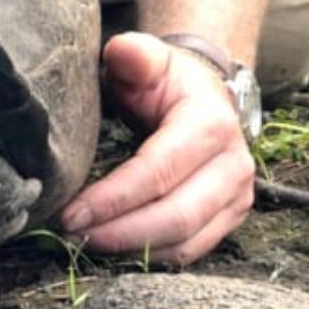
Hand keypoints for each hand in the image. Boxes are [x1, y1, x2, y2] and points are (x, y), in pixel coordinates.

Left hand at [58, 30, 255, 264]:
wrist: (203, 92)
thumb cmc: (165, 78)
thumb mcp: (148, 57)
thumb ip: (133, 53)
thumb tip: (121, 52)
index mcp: (210, 124)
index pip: (158, 173)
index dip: (113, 198)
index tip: (70, 213)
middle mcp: (233, 165)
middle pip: (175, 217)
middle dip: (119, 233)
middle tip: (71, 236)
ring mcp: (237, 196)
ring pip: (185, 242)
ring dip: (132, 250)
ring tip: (85, 244)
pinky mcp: (230, 217)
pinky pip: (191, 250)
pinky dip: (151, 256)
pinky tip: (115, 249)